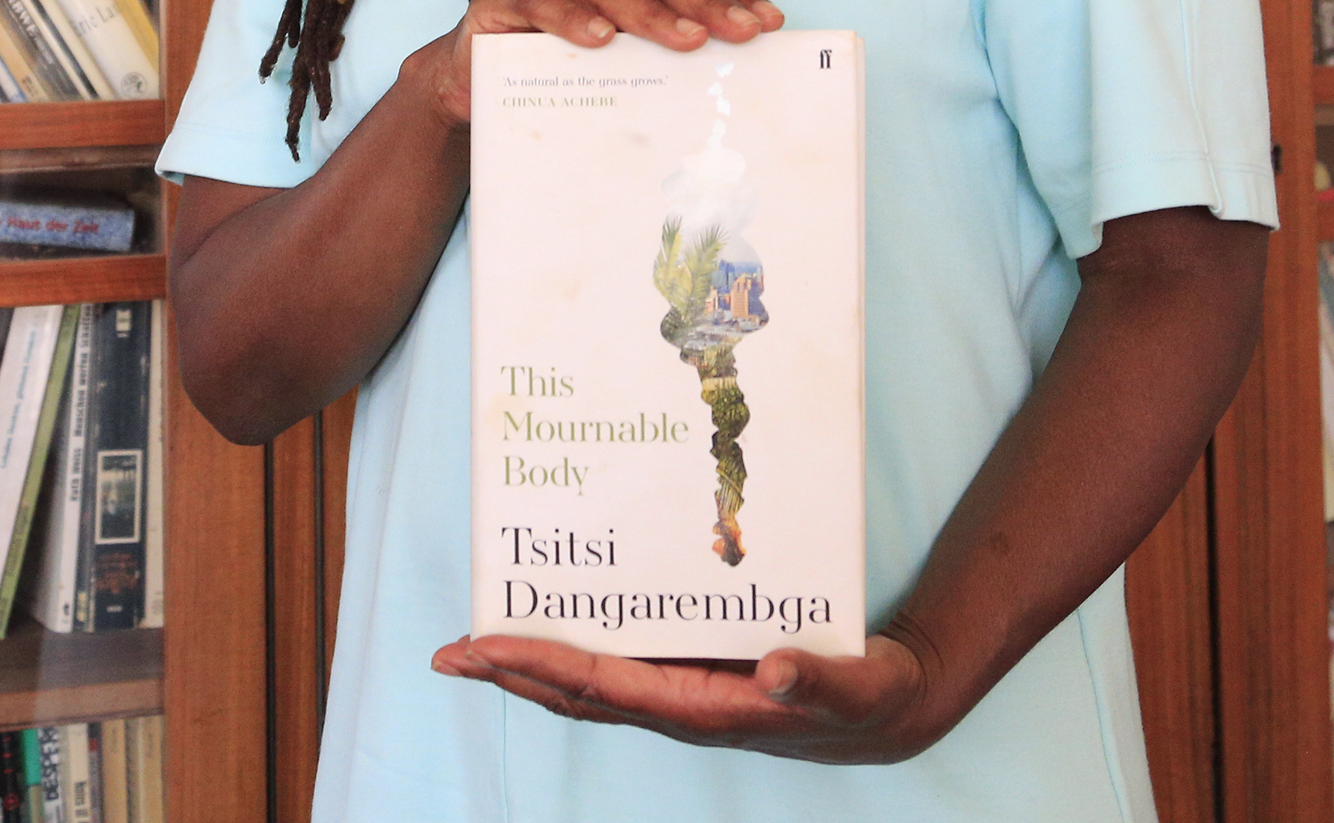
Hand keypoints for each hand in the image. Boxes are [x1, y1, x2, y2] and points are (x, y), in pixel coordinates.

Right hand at [401, 0, 783, 125]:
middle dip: (706, 1)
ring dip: (651, 12)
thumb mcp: (616, 80)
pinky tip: (600, 39)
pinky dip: (572, 17)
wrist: (468, 89)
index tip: (770, 23)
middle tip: (740, 31)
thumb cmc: (554, 83)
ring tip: (687, 38)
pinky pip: (542, 1)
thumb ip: (660, 77)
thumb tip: (731, 112)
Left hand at [428, 625, 954, 763]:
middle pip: (577, 691)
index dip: (540, 665)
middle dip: (510, 671)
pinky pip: (621, 663)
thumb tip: (768, 668)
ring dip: (531, 665)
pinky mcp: (693, 675)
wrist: (884, 711)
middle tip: (448, 653)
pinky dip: (577, 647)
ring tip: (478, 643)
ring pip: (590, 681)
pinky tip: (558, 622)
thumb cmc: (864, 698)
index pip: (603, 686)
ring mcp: (682, 694)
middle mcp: (680, 706)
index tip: (484, 647)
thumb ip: (811, 678)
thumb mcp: (850, 686)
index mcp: (703, 709)